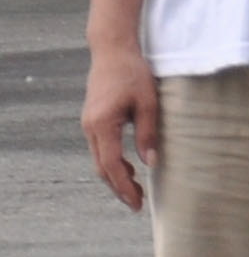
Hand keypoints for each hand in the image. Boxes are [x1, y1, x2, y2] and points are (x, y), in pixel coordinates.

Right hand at [80, 49, 158, 213]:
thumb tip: (151, 162)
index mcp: (103, 125)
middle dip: (118, 188)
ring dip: (115, 176)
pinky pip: (101, 148)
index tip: (137, 203)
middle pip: (102, 168)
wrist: (112, 51)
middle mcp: (90, 128)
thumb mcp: (148, 103)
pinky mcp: (93, 120)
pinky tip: (130, 167)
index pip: (111, 165)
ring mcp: (89, 124)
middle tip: (137, 204)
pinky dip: (113, 162)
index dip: (124, 186)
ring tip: (135, 191)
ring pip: (99, 160)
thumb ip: (148, 133)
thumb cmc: (133, 74)